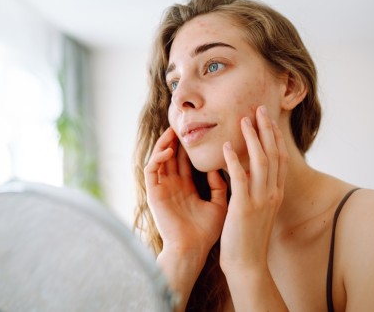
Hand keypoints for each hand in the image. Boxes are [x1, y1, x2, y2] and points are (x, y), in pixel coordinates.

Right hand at [144, 127, 227, 257]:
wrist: (193, 249)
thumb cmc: (207, 232)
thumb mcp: (219, 204)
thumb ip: (219, 185)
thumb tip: (223, 165)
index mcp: (187, 188)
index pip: (185, 162)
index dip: (189, 147)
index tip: (200, 131)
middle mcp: (173, 186)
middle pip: (171, 157)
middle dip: (175, 140)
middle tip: (183, 123)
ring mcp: (162, 189)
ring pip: (159, 159)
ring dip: (164, 144)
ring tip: (174, 132)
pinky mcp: (154, 193)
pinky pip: (151, 170)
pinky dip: (157, 158)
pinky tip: (169, 151)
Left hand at [220, 105, 287, 273]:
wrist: (247, 264)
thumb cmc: (248, 237)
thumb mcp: (259, 210)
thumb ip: (257, 191)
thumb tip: (250, 174)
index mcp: (276, 193)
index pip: (279, 159)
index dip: (274, 137)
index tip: (267, 120)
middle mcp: (272, 193)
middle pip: (273, 154)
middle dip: (267, 129)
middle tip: (259, 109)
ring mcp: (260, 200)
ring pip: (261, 161)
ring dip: (253, 138)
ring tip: (244, 120)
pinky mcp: (244, 208)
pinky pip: (241, 178)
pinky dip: (235, 160)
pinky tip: (228, 146)